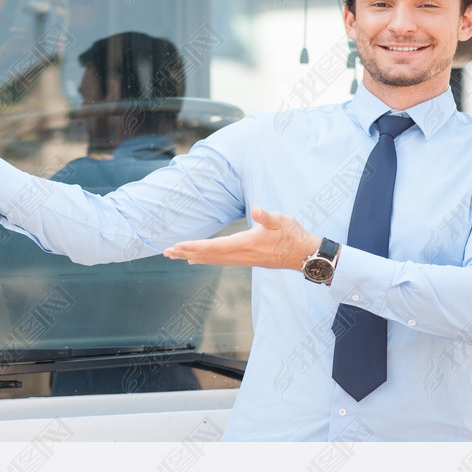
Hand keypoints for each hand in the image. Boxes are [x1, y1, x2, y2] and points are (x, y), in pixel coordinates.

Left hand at [163, 208, 319, 270]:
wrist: (304, 255)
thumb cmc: (293, 235)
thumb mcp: (281, 221)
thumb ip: (267, 216)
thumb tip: (257, 210)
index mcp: (245, 244)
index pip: (214, 246)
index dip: (194, 245)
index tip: (177, 246)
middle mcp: (241, 255)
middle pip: (208, 255)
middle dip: (186, 252)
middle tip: (166, 252)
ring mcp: (243, 259)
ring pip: (212, 259)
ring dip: (193, 256)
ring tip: (176, 255)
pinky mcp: (247, 260)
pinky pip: (220, 261)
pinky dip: (206, 259)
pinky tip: (197, 259)